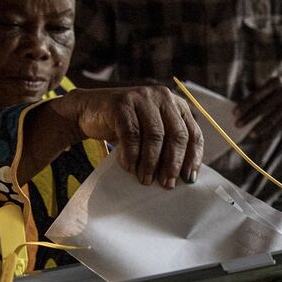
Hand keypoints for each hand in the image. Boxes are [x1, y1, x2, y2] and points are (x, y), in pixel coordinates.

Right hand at [50, 86, 202, 187]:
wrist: (89, 110)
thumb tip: (182, 176)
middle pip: (177, 135)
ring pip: (155, 136)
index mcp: (176, 105)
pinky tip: (129, 167)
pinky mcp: (122, 104)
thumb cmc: (125, 126)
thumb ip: (167, 146)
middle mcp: (163, 97)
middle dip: (172, 163)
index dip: (192, 158)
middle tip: (166, 184)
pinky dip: (131, 155)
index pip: (193, 133)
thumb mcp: (150, 133)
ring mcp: (142, 98)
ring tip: (145, 180)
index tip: (188, 179)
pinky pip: (131, 134)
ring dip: (150, 163)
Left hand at [234, 76, 281, 139]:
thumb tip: (244, 107)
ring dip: (258, 127)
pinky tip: (262, 135)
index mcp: (275, 82)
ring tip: (249, 133)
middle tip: (237, 124)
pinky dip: (270, 132)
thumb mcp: (277, 84)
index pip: (256, 96)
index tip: (235, 113)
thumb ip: (263, 93)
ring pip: (271, 119)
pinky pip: (280, 125)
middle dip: (248, 117)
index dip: (245, 105)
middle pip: (262, 107)